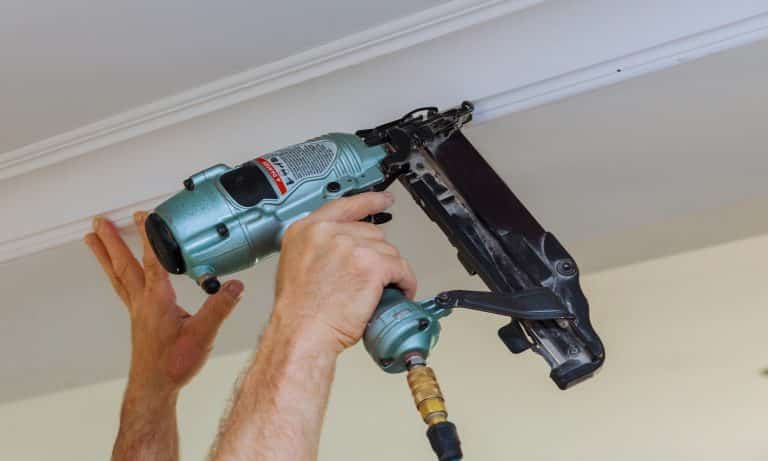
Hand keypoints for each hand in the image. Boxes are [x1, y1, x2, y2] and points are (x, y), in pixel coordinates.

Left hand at [84, 212, 243, 397]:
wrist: (154, 387)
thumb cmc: (173, 364)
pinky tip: (119, 273)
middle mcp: (143, 302)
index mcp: (158, 300)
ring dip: (105, 255)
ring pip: (118, 276)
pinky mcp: (139, 319)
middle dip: (111, 241)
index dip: (149, 236)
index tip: (143, 215)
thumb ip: (220, 308)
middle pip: (124, 265)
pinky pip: (122, 288)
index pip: (153, 260)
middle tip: (98, 222)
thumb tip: (235, 286)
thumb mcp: (203, 335)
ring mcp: (138, 310)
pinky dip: (117, 274)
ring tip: (92, 239)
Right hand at [272, 192, 416, 353]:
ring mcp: (352, 246)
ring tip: (381, 290)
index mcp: (307, 230)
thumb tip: (340, 252)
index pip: (345, 206)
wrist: (301, 332)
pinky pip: (400, 268)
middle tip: (372, 276)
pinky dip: (404, 282)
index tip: (383, 199)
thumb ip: (318, 249)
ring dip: (389, 271)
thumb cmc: (298, 311)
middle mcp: (329, 232)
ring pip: (387, 251)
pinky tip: (399, 291)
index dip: (369, 201)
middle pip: (370, 232)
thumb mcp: (296, 266)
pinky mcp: (373, 264)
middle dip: (376, 255)